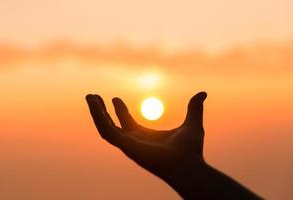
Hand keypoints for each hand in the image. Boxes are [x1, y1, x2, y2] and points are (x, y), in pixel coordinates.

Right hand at [85, 92, 206, 178]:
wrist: (188, 165)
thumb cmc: (191, 151)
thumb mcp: (193, 123)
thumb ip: (194, 108)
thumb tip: (203, 94)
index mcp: (144, 137)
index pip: (127, 122)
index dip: (119, 110)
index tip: (115, 98)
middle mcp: (133, 142)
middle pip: (111, 125)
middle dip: (101, 111)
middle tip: (92, 96)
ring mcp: (128, 145)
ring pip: (105, 127)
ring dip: (96, 112)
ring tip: (89, 97)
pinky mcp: (125, 146)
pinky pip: (107, 131)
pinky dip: (99, 118)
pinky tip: (95, 105)